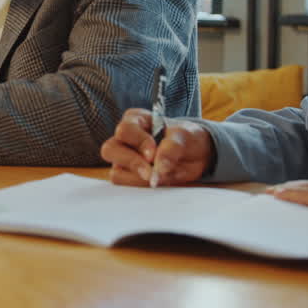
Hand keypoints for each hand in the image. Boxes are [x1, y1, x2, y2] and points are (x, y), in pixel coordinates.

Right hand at [100, 109, 215, 186]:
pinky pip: (124, 185)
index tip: (154, 153)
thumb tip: (159, 168)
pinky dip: (140, 187)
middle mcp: (124, 139)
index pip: (125, 129)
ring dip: (138, 178)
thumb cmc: (186, 138)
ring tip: (159, 177)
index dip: (138, 142)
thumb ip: (172, 148)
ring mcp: (123, 159)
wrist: (196, 155)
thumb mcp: (184, 136)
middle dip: (133, 163)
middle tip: (152, 172)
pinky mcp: (127, 176)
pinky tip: (156, 182)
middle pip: (110, 150)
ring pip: (116, 172)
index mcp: (136, 120)